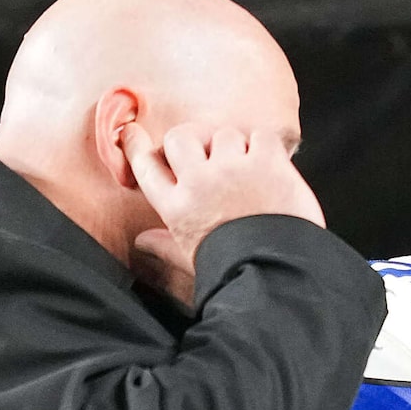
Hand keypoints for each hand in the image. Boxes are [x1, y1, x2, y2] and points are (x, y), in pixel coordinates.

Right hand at [124, 121, 323, 304]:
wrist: (277, 276)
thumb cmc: (237, 271)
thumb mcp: (192, 260)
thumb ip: (165, 247)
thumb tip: (143, 241)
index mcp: (177, 208)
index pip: (145, 167)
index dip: (136, 145)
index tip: (132, 133)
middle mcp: (198, 183)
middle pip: (180, 138)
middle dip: (193, 140)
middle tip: (210, 154)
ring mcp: (231, 170)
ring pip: (223, 134)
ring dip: (236, 148)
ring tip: (250, 176)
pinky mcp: (265, 163)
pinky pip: (260, 136)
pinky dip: (266, 147)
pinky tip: (271, 170)